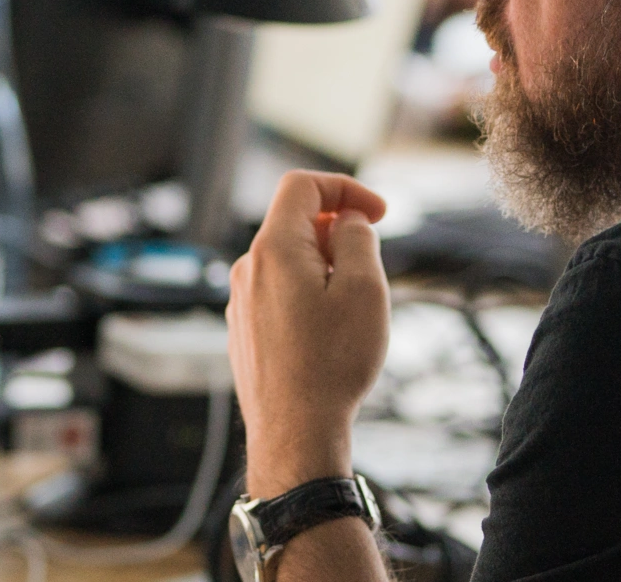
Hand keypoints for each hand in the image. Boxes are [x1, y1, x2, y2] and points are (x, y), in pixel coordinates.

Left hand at [227, 171, 389, 499]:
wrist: (296, 433)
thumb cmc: (332, 364)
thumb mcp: (364, 288)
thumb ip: (357, 238)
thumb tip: (347, 219)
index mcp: (273, 249)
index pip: (301, 185)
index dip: (345, 187)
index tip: (379, 213)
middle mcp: (247, 270)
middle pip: (294, 223)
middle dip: (338, 233)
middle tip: (370, 270)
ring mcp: (241, 303)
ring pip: (288, 262)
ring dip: (324, 268)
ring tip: (350, 312)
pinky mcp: (244, 332)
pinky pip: (278, 294)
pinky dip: (307, 295)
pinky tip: (327, 336)